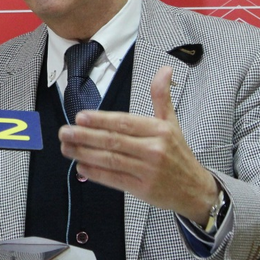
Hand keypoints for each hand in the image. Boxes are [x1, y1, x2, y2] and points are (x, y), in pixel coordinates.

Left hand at [58, 66, 217, 222]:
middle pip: (113, 141)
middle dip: (85, 136)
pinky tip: (81, 166)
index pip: (124, 122)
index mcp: (159, 130)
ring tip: (67, 147)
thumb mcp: (172, 123)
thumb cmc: (179, 155)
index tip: (80, 117)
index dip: (100, 120)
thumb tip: (164, 71)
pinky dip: (95, 173)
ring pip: (110, 159)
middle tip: (65, 132)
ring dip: (84, 153)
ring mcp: (148, 171)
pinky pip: (114, 179)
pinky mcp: (142, 189)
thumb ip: (161, 96)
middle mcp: (154, 149)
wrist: (195, 189)